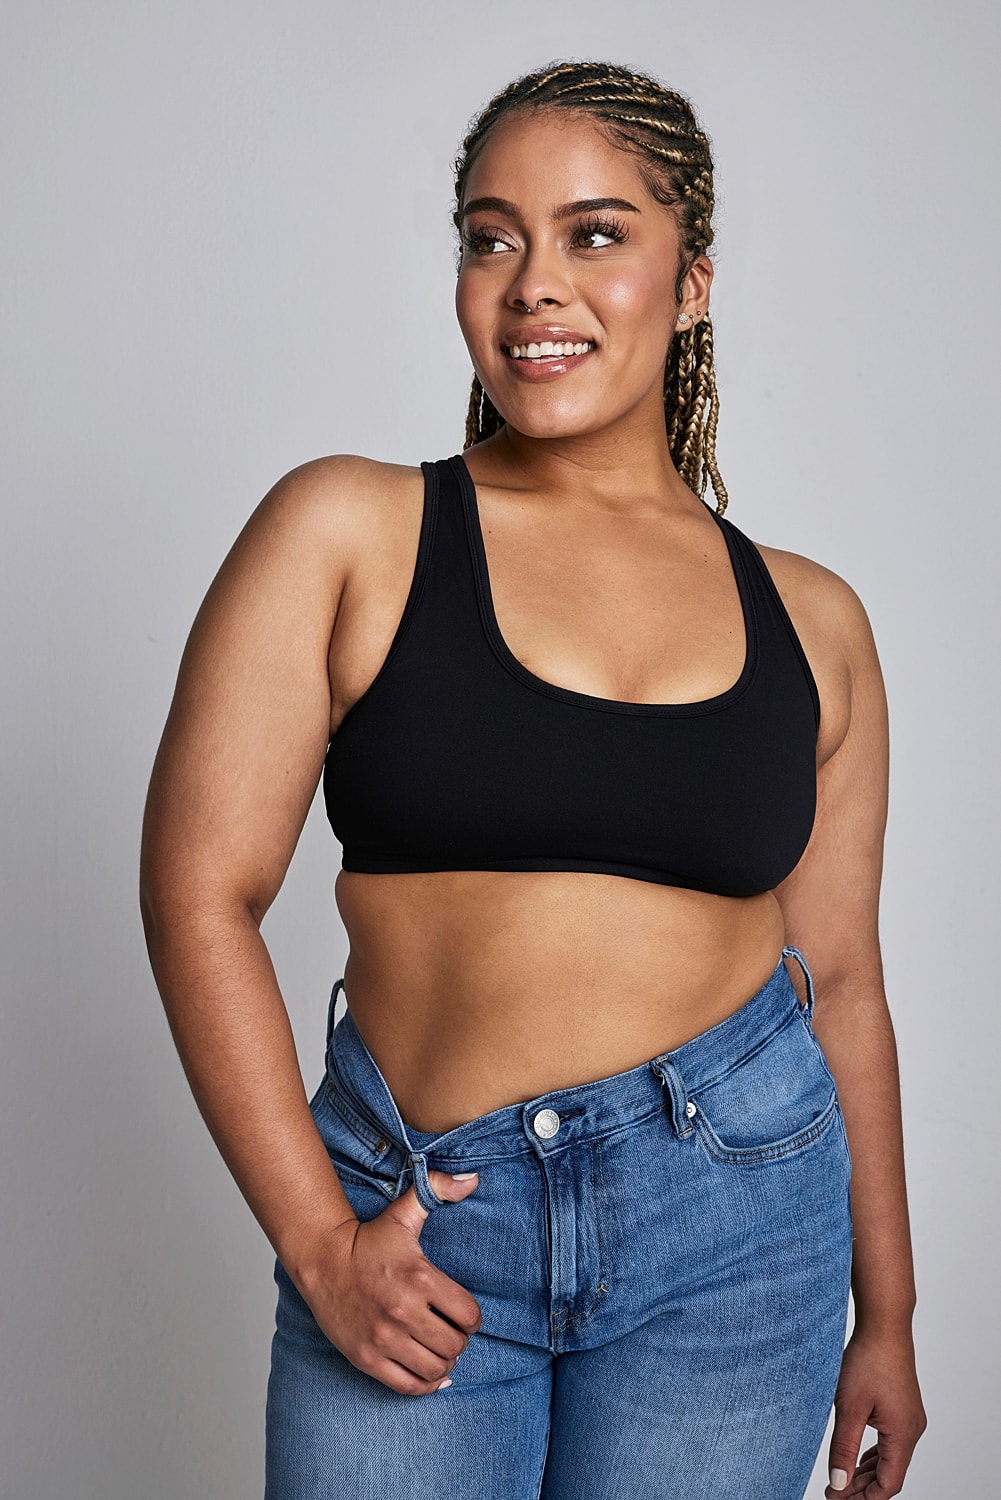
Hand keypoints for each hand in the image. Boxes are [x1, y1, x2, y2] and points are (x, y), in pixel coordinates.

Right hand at [294, 1169, 481, 1393]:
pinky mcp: (366, 1357)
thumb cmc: (367, 1240)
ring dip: (443, 1362)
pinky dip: (424, 1385)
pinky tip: (428, 1373)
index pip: (469, 1315)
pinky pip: (408, 1385)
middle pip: (455, 1345)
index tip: (463, 1313)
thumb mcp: (404, 1213)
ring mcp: (383, 1337)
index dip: (472, 1317)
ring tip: (438, 1349)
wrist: (321, 1259)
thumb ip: (439, 1190)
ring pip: (435, 1368)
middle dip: (459, 1340)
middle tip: (450, 1331)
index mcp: (420, 1278)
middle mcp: (403, 1310)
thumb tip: (473, 1179)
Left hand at [825, 1324, 925, 1496]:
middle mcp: (912, 1430)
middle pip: (890, 1474)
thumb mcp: (849, 1407)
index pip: (887, 1484)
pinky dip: (873, 1455)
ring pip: (890, 1458)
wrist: (884, 1325)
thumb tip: (838, 1484)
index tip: (835, 1499)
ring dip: (867, 1472)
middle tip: (834, 1493)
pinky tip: (857, 1458)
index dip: (862, 1498)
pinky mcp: (903, 1408)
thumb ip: (843, 1448)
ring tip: (841, 1480)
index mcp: (903, 1434)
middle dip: (862, 1488)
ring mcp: (910, 1418)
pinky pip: (890, 1442)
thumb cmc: (868, 1360)